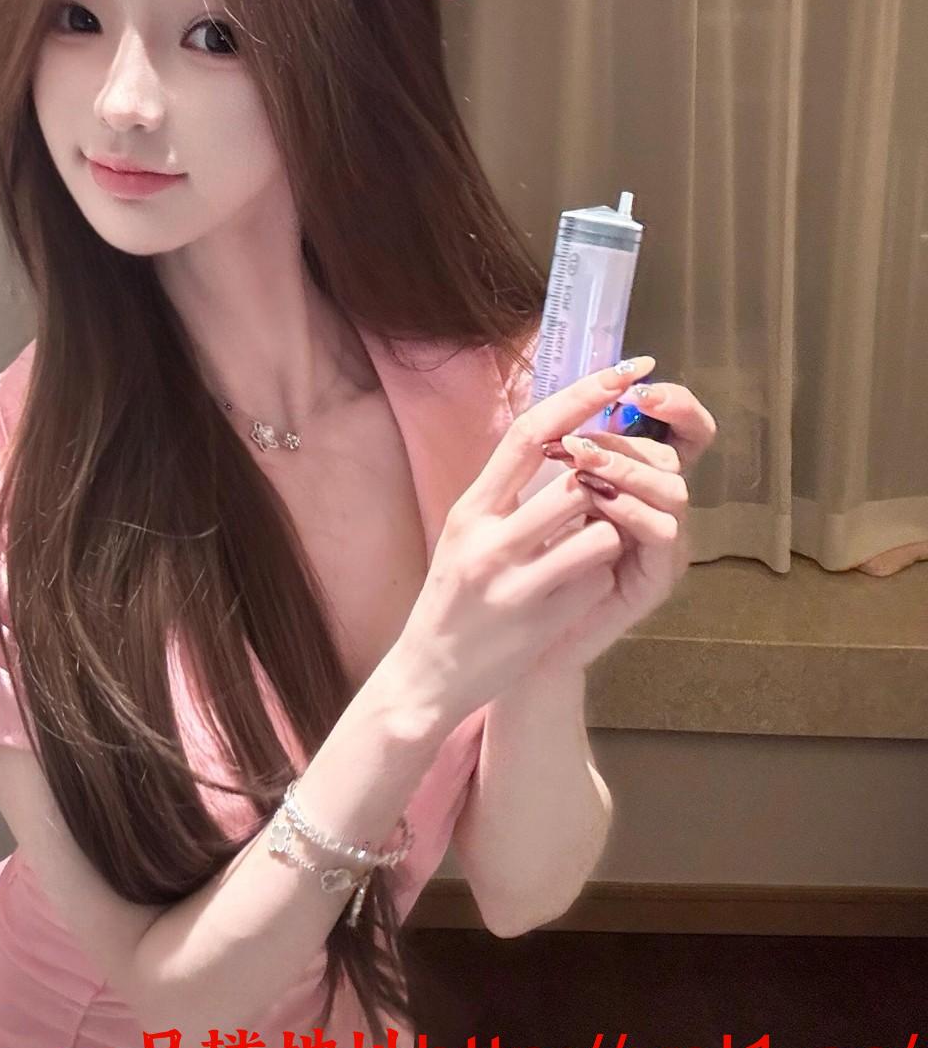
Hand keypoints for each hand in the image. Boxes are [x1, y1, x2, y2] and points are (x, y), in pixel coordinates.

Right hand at [398, 355, 676, 729]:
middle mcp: (487, 537)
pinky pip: (597, 580)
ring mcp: (513, 581)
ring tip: (590, 549)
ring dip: (608, 534)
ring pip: (597, 531)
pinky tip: (578, 593)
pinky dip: (599, 579)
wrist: (427, 675)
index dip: (580, 397)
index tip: (621, 372)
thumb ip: (507, 494)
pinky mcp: (538, 621)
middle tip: (616, 490)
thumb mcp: (467, 535)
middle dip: (605, 482)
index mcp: (471, 507)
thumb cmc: (454, 597)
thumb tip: (557, 443)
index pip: (529, 433)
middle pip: (573, 480)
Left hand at [528, 378, 717, 679]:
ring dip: (626, 468)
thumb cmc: (530, 559)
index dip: (676, 404)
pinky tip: (596, 501)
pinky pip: (663, 532)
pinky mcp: (657, 577)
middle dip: (627, 439)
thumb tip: (567, 395)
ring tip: (580, 462)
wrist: (520, 634)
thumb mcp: (540, 492)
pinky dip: (630, 509)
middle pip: (673, 455)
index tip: (641, 386)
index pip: (682, 430)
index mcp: (638, 477)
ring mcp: (663, 542)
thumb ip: (563, 448)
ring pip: (673, 489)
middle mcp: (658, 505)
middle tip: (578, 441)